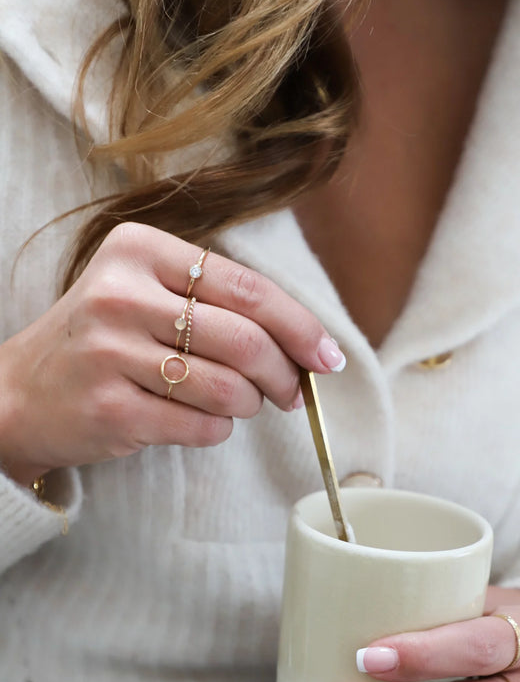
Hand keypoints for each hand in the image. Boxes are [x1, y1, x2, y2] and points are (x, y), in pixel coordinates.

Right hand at [0, 222, 343, 484]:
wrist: (21, 392)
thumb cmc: (105, 339)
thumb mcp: (146, 292)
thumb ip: (219, 302)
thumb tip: (311, 345)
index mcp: (139, 251)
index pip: (249, 289)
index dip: (300, 326)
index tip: (327, 355)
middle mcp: (122, 295)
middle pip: (246, 341)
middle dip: (285, 375)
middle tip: (292, 393)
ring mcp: (111, 353)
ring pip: (229, 389)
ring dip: (248, 405)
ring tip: (235, 403)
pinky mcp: (110, 408)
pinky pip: (201, 427)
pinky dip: (216, 430)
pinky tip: (198, 420)